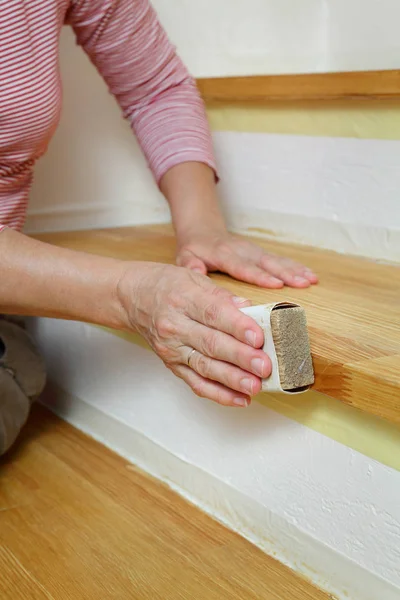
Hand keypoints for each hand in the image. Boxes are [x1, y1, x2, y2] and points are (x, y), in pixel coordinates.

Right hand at [117, 262, 271, 406]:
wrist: (132, 298)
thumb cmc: (165, 285)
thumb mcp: (193, 278)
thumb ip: (222, 296)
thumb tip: (249, 308)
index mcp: (183, 299)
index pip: (213, 314)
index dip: (237, 327)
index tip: (258, 337)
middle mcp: (175, 326)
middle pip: (211, 344)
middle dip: (240, 357)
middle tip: (263, 366)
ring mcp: (172, 348)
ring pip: (204, 367)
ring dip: (232, 379)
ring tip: (254, 386)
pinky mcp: (172, 364)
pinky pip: (196, 383)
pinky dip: (218, 393)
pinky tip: (239, 398)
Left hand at [176, 229, 317, 288]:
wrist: (202, 230)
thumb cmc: (194, 248)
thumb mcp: (186, 257)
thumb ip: (191, 266)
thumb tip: (196, 274)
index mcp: (224, 254)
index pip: (243, 266)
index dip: (260, 276)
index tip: (276, 284)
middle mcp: (242, 250)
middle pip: (266, 262)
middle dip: (286, 273)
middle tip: (303, 283)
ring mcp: (253, 250)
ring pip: (276, 260)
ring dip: (295, 270)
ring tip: (311, 280)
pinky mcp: (260, 252)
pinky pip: (280, 259)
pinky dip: (296, 266)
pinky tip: (310, 275)